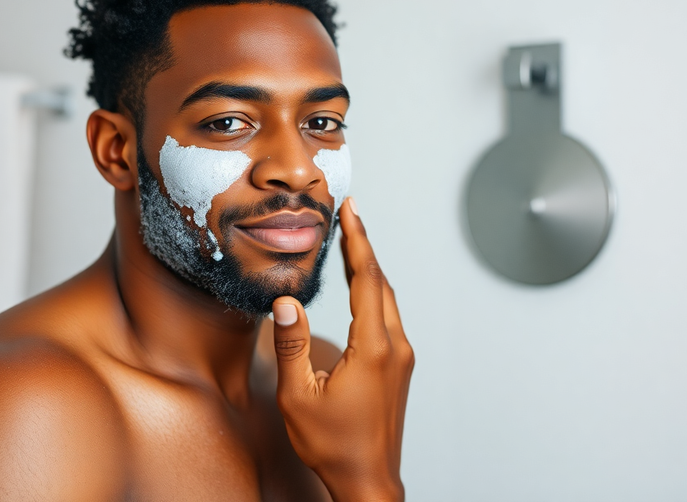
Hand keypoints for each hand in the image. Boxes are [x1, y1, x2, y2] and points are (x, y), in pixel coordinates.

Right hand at [272, 197, 413, 501]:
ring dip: (370, 269)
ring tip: (352, 243)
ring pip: (388, 300)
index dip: (358, 241)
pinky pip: (388, 317)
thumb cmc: (334, 445)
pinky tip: (362, 289)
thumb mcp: (299, 395)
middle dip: (364, 246)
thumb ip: (291, 344)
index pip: (367, 280)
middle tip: (349, 215)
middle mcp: (394, 347)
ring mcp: (401, 358)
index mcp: (374, 348)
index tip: (351, 211)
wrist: (368, 480)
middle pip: (381, 283)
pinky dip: (374, 293)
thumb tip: (286, 301)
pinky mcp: (399, 367)